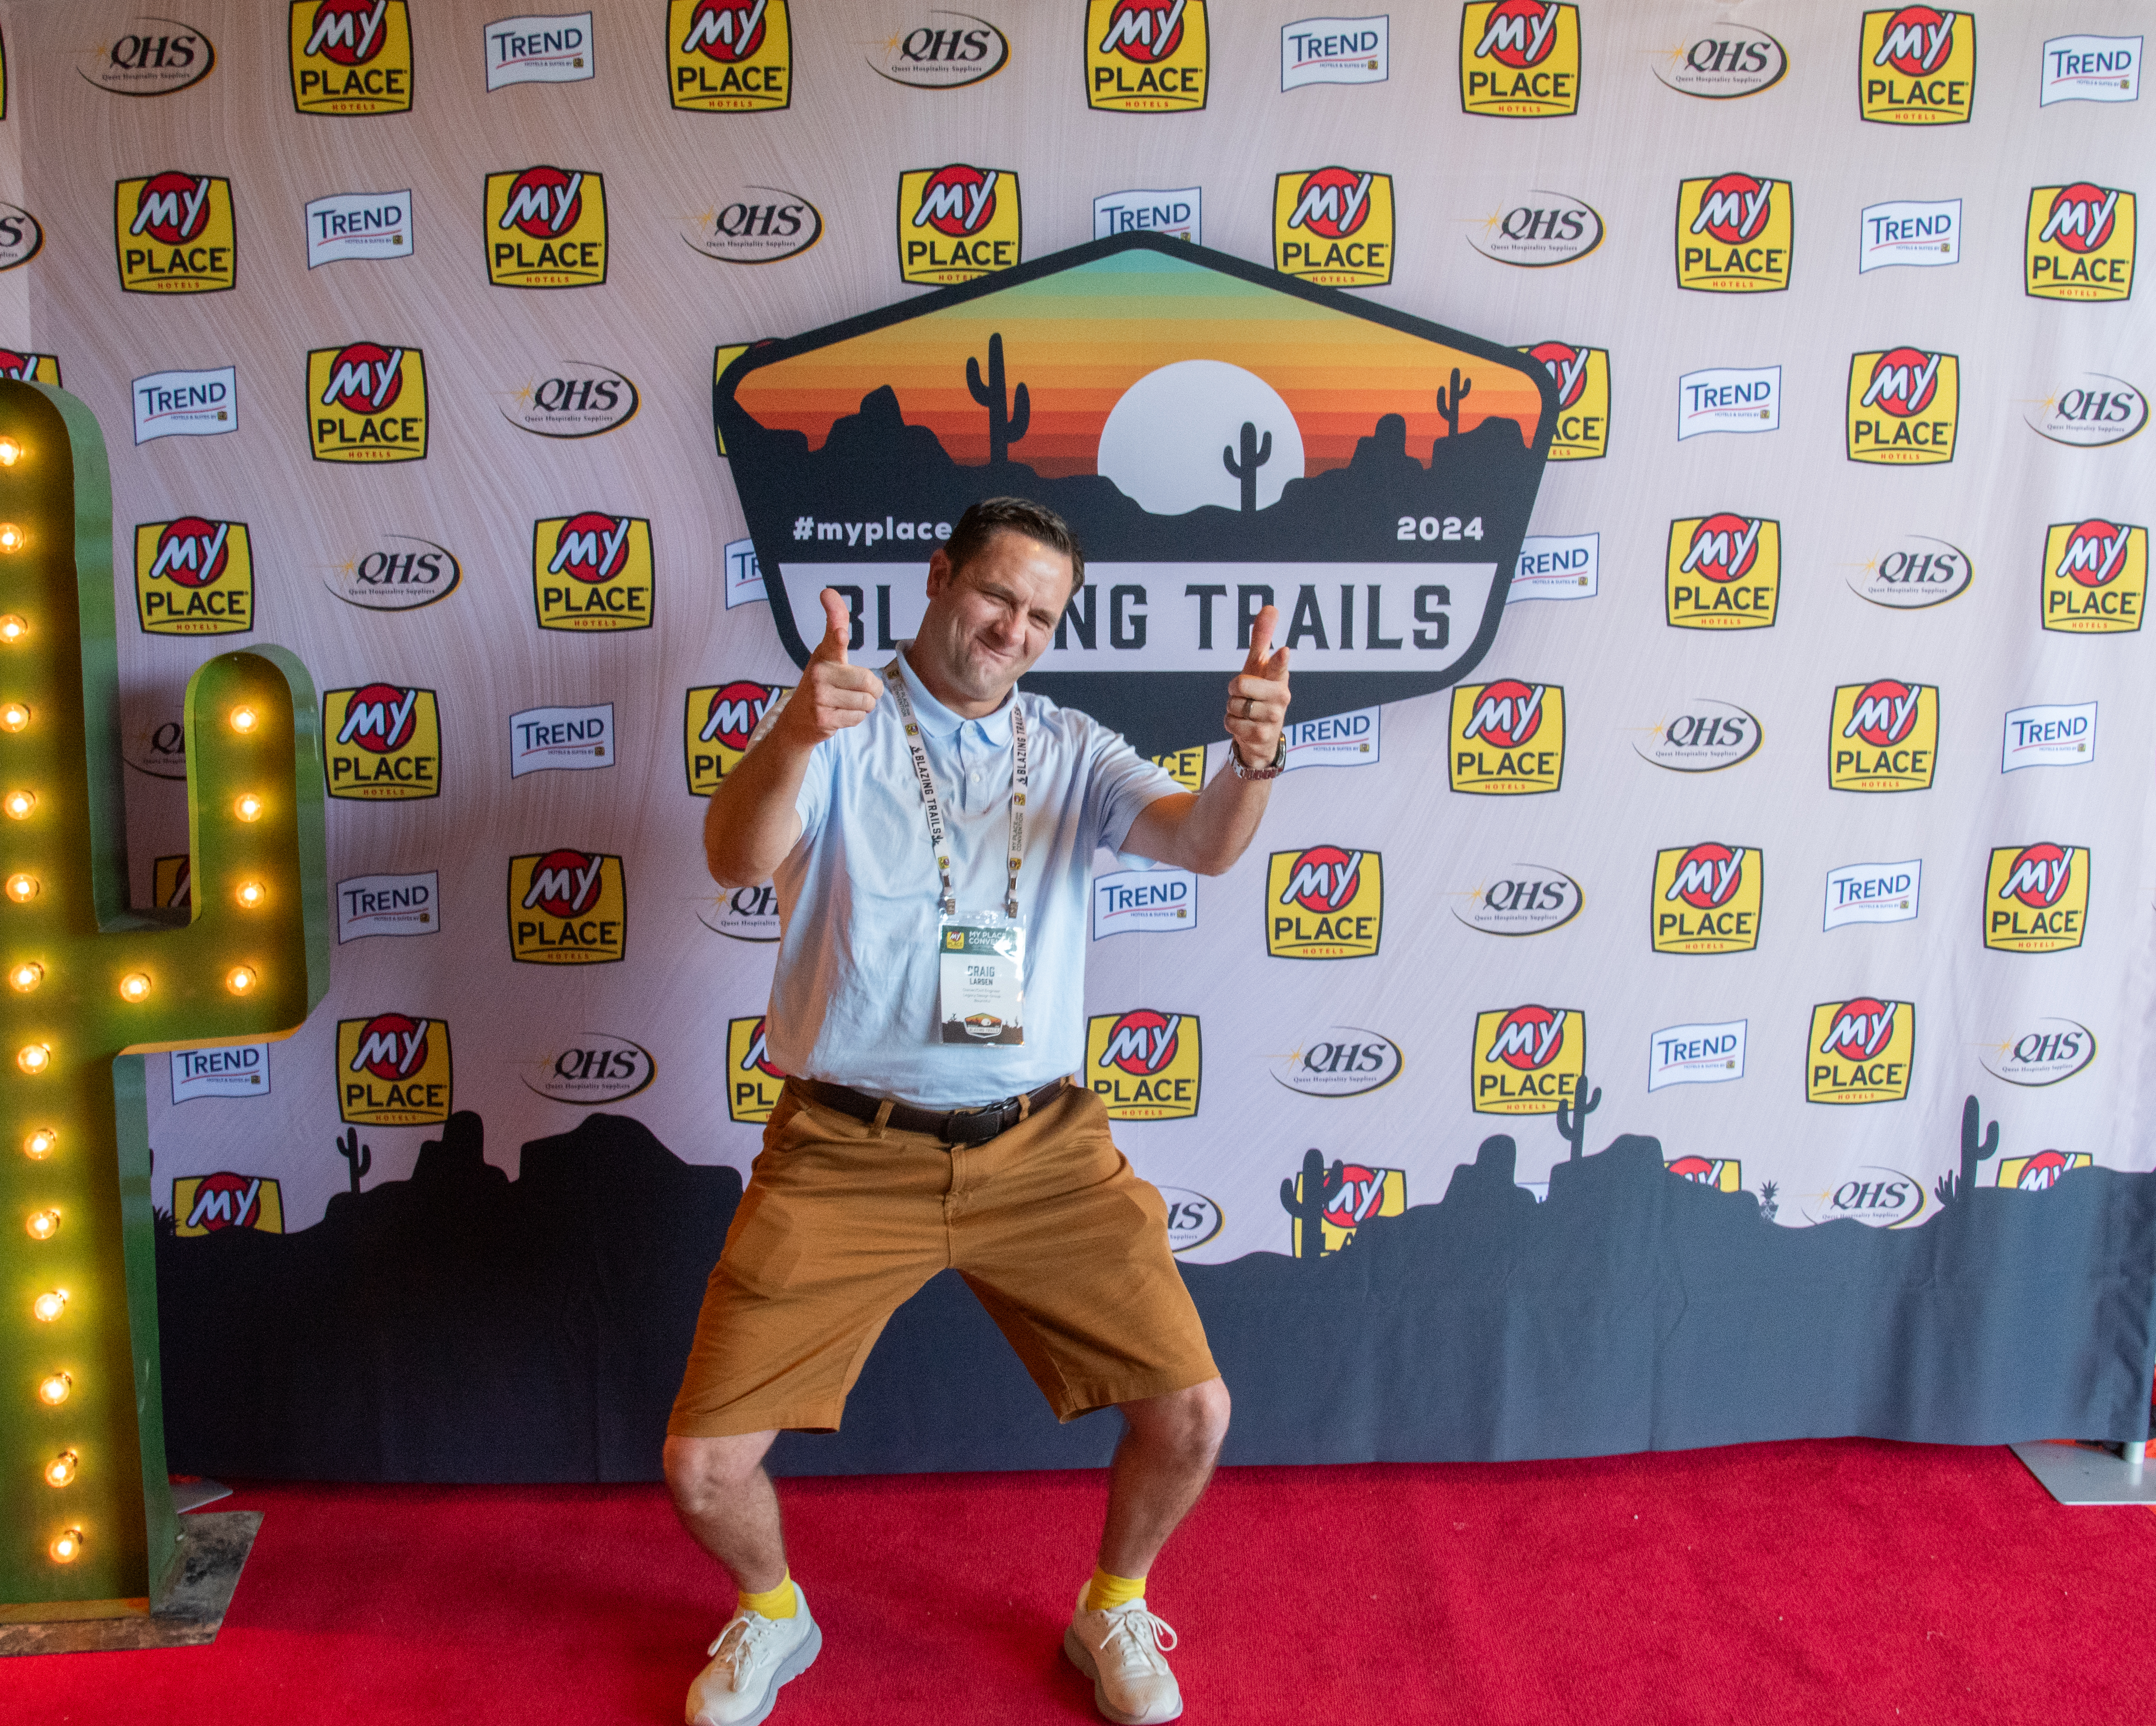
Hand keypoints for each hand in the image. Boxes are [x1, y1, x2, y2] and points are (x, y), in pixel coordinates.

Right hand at [780, 588, 883, 743]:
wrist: (796, 721)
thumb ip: (835, 628)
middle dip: (872, 690)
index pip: (833, 632)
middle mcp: (819, 672)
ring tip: (846, 703)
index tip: (831, 605)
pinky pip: (858, 718)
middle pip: (868, 681)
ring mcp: (820, 697)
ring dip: (863, 706)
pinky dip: (855, 718)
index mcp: (824, 654)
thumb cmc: (821, 685)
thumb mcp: (827, 655)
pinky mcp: (824, 718)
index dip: (835, 619)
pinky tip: (839, 714)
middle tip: (859, 691)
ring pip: (866, 702)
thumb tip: (827, 591)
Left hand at [1225, 604, 1290, 771]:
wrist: (1262, 736)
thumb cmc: (1260, 694)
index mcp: (1280, 678)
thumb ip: (1263, 638)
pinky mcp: (1262, 736)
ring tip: (1246, 711)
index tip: (1283, 651)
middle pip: (1241, 684)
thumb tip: (1270, 607)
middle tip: (1244, 694)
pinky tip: (1244, 725)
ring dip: (1232, 708)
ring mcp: (1273, 718)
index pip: (1279, 666)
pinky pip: (1231, 723)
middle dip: (1234, 688)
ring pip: (1234, 705)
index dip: (1279, 659)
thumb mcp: (1259, 667)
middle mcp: (1281, 697)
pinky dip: (1231, 723)